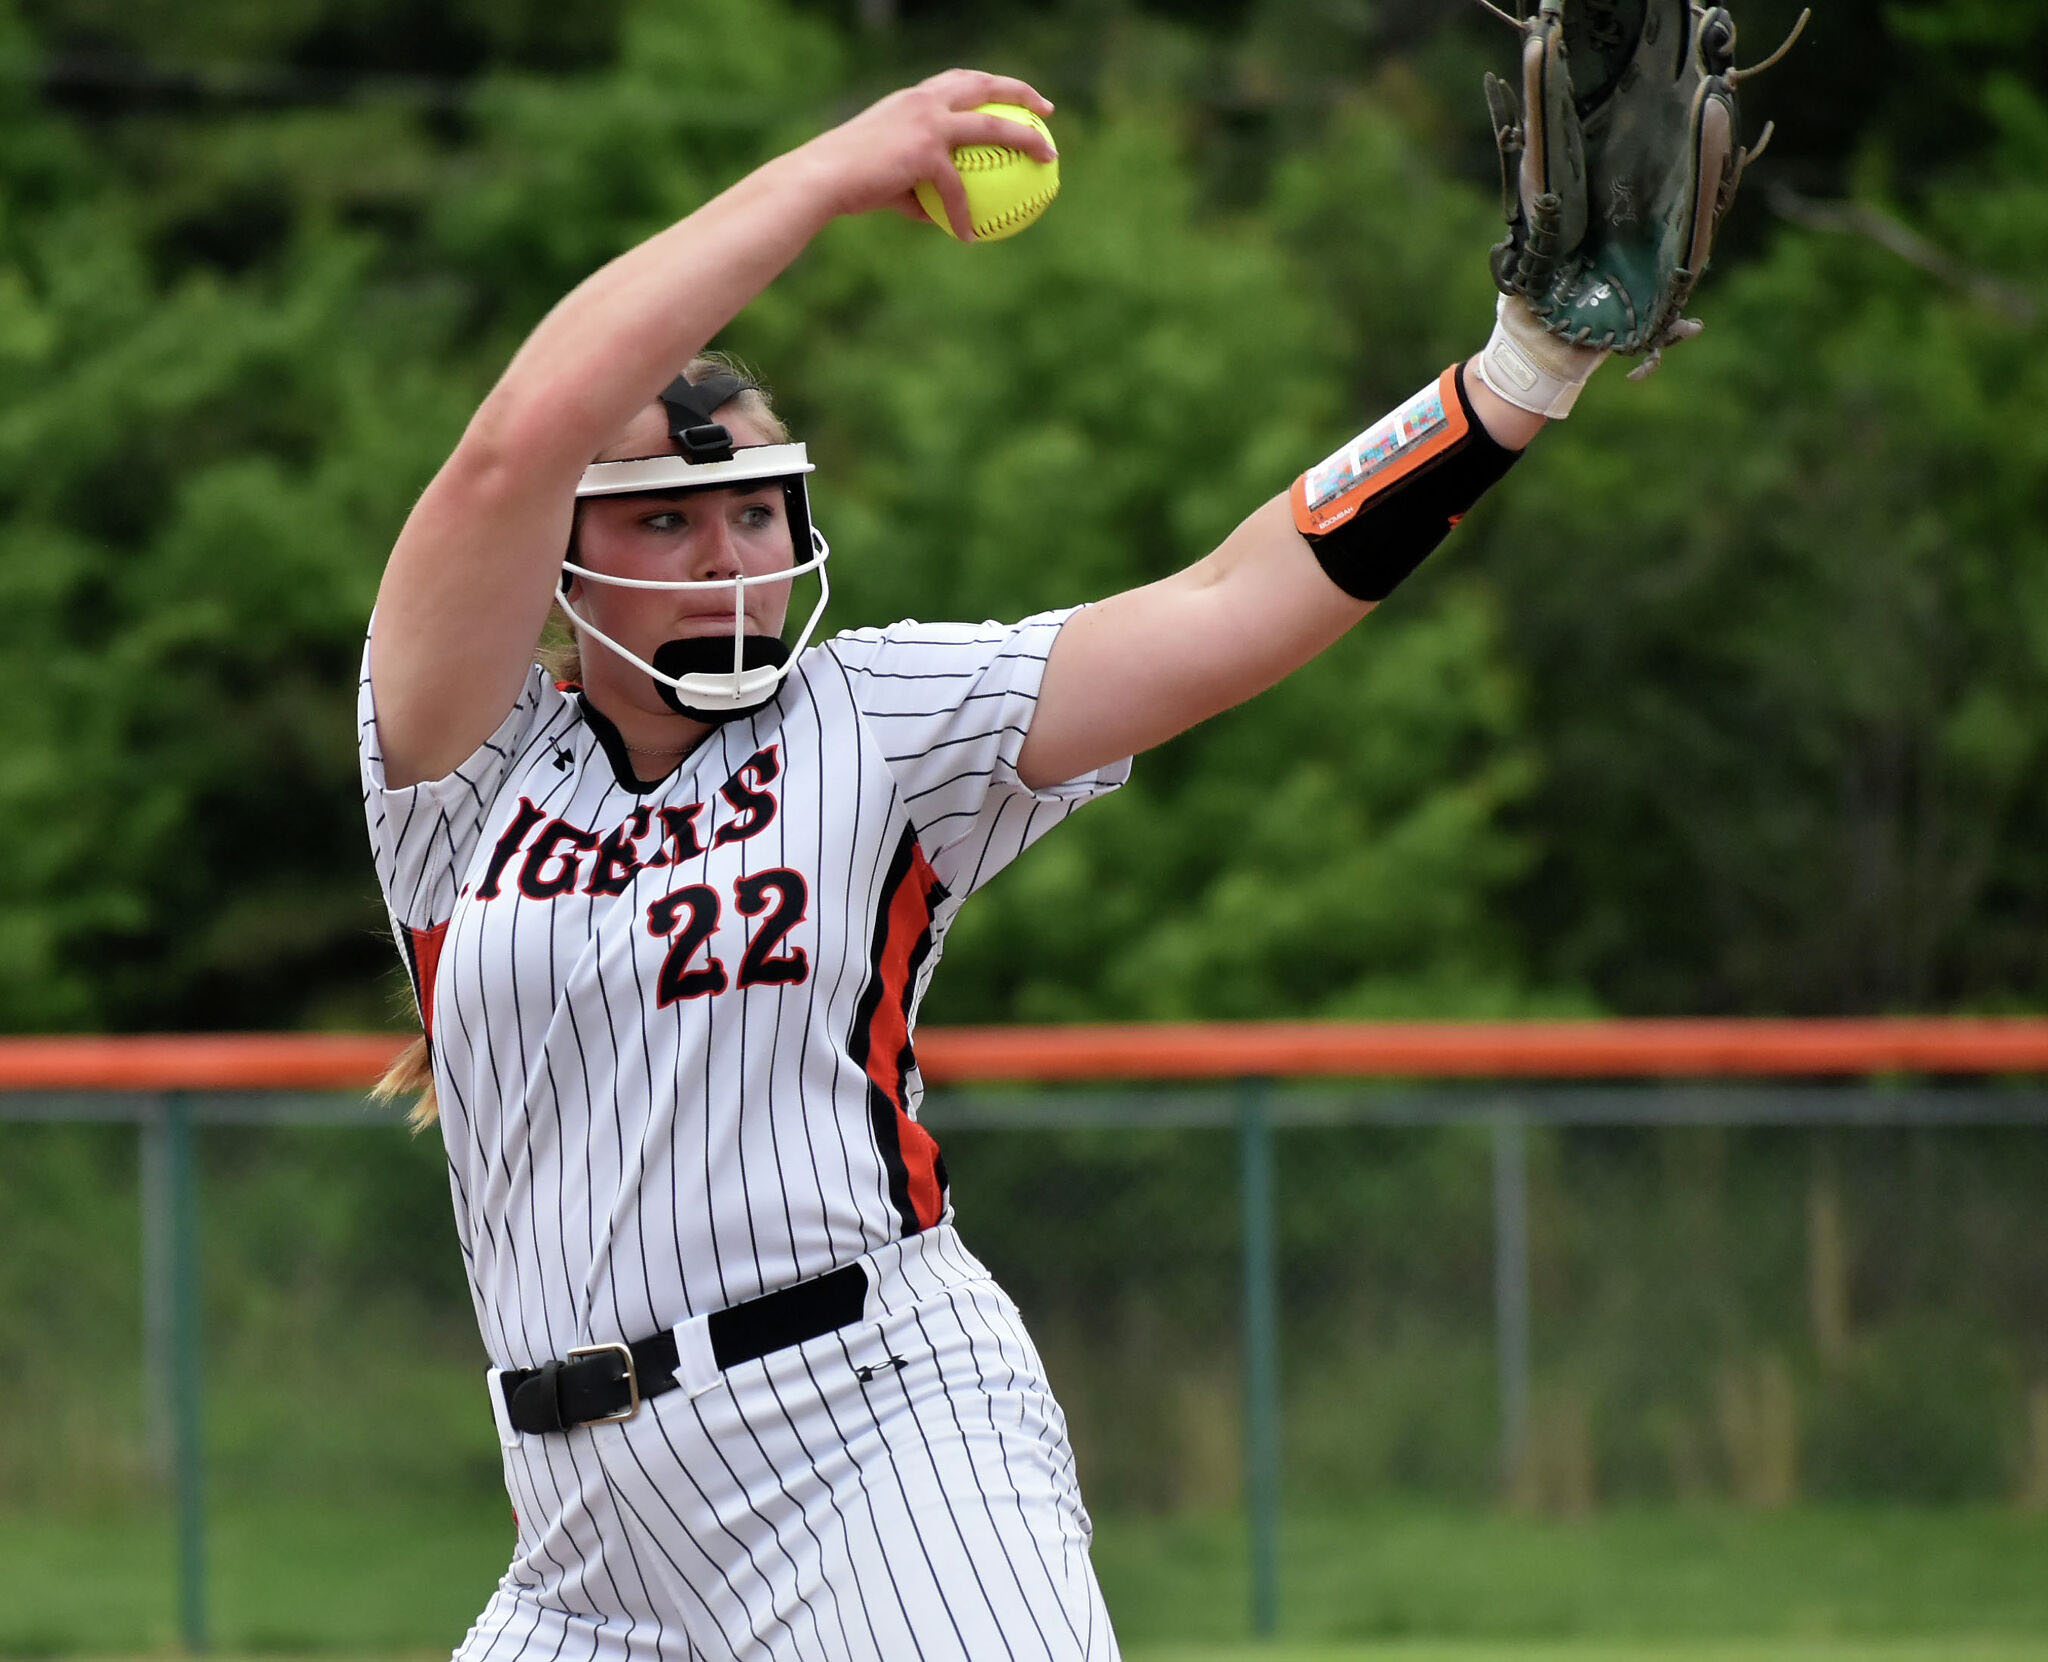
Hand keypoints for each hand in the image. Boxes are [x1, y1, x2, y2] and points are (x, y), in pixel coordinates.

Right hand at [794, 70, 1055, 239]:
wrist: (823, 178)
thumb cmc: (848, 181)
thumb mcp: (887, 179)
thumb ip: (918, 190)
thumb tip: (942, 216)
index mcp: (913, 100)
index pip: (959, 80)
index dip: (990, 83)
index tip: (1015, 94)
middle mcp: (923, 102)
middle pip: (983, 86)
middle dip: (1020, 91)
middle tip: (1046, 110)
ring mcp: (927, 124)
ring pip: (991, 125)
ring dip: (1024, 138)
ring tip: (1047, 157)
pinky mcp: (925, 153)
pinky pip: (958, 189)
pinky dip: (965, 215)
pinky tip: (972, 236)